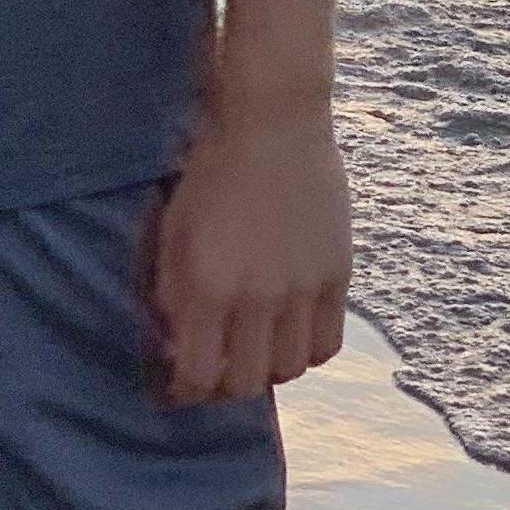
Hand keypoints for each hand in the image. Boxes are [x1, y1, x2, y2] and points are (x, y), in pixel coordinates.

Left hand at [150, 100, 350, 405]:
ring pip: (291, 371)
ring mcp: (303, 288)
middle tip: (218, 370)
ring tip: (256, 350)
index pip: (199, 375)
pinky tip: (291, 333)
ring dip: (269, 369)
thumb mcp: (174, 228)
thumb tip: (176, 341)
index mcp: (210, 284)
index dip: (186, 390)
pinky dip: (307, 350)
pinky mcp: (338, 275)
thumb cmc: (212, 168)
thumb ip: (172, 290)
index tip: (180, 382)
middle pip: (247, 383)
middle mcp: (259, 297)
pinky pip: (327, 344)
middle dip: (225, 386)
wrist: (274, 119)